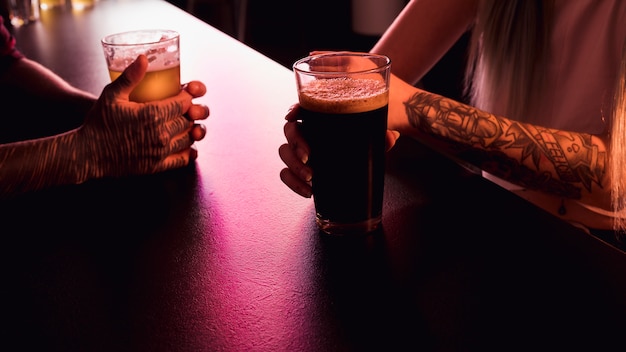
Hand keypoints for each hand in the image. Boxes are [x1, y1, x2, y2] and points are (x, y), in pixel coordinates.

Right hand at [76, 54, 209, 180]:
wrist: (88, 154)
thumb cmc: (99, 122)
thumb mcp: (112, 95)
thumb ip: (130, 76)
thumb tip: (144, 57)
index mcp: (152, 114)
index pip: (183, 103)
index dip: (187, 97)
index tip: (184, 94)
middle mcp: (160, 134)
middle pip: (188, 120)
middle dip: (190, 113)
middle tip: (185, 109)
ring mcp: (160, 152)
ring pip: (188, 139)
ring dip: (190, 131)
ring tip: (184, 125)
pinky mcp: (157, 167)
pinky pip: (182, 160)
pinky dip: (189, 153)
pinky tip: (188, 146)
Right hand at [278, 103, 399, 197]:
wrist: (356, 171)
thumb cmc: (360, 147)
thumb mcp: (371, 140)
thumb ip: (381, 137)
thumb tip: (392, 137)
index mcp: (320, 119)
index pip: (303, 107)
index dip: (294, 109)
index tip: (293, 115)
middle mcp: (306, 132)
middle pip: (289, 130)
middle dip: (296, 143)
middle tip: (309, 157)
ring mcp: (299, 151)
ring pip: (283, 152)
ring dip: (294, 165)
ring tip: (311, 177)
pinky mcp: (297, 170)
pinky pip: (285, 174)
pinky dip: (293, 183)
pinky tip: (308, 191)